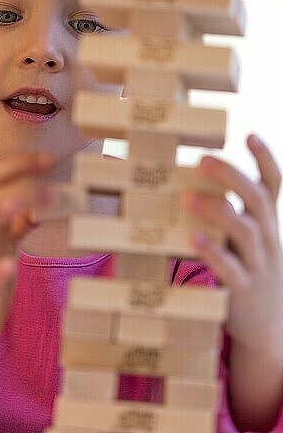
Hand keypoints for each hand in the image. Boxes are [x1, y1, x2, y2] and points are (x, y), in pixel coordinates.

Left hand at [181, 134, 282, 356]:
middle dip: (231, 176)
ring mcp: (258, 264)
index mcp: (266, 222)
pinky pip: (231, 268)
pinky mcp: (244, 289)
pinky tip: (194, 237)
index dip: (265, 159)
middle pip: (256, 199)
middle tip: (203, 159)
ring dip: (216, 210)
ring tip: (188, 197)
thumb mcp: (246, 239)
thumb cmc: (248, 269)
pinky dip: (213, 251)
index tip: (250, 135)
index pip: (273, 184)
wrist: (267, 327)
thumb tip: (189, 182)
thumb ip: (229, 212)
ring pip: (245, 230)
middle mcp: (267, 238)